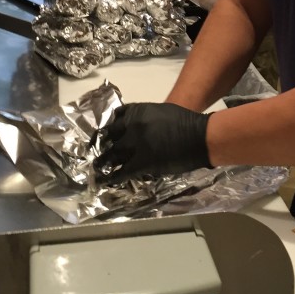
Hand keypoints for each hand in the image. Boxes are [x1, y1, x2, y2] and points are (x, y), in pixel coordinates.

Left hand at [94, 102, 210, 182]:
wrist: (199, 136)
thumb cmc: (185, 122)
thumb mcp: (162, 112)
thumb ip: (146, 117)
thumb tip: (137, 127)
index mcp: (138, 111)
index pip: (115, 117)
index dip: (109, 127)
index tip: (105, 134)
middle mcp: (132, 126)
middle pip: (109, 136)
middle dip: (102, 144)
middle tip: (97, 151)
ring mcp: (135, 144)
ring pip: (111, 155)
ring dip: (102, 162)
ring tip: (95, 169)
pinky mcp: (141, 162)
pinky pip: (122, 172)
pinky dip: (112, 178)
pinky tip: (106, 182)